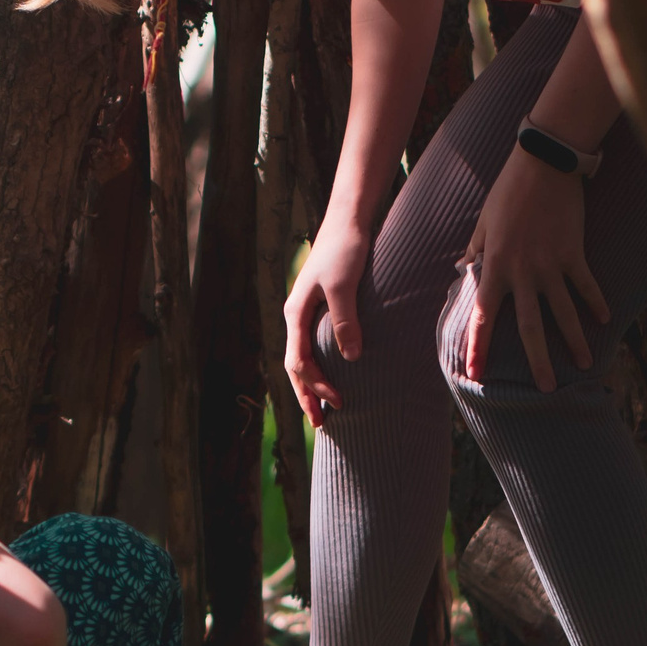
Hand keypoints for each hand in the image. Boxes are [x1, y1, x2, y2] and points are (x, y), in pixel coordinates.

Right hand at [282, 222, 370, 426]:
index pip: (299, 363)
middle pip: (296, 367)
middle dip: (307, 397)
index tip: (339, 403)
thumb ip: (345, 322)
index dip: (317, 387)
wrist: (349, 220)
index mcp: (296, 314)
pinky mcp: (323, 307)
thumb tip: (350, 358)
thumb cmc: (345, 250)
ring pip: (304, 358)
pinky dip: (322, 367)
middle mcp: (297, 316)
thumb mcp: (343, 287)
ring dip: (313, 385)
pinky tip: (336, 375)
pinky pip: (316, 345)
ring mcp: (308, 312)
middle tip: (322, 425)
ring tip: (326, 408)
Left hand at [459, 147, 609, 390]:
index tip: (474, 373)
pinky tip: (604, 320)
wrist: (544, 165)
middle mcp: (522, 273)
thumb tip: (462, 270)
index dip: (479, 346)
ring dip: (574, 341)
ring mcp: (551, 265)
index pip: (482, 315)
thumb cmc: (508, 192)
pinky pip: (586, 285)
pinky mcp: (575, 253)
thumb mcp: (483, 223)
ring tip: (586, 364)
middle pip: (528, 327)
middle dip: (536, 361)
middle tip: (543, 390)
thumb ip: (475, 251)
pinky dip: (595, 303)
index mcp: (494, 267)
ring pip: (563, 312)